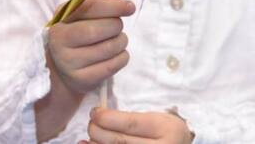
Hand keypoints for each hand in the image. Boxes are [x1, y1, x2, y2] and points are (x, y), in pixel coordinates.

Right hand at [46, 0, 134, 94]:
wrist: (63, 70)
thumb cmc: (77, 35)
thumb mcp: (82, 14)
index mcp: (60, 19)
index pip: (88, 7)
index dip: (112, 6)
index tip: (130, 7)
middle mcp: (59, 40)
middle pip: (99, 29)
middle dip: (117, 25)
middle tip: (118, 27)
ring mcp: (68, 62)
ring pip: (109, 48)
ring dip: (121, 41)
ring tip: (118, 40)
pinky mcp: (81, 80)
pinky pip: (112, 66)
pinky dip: (122, 57)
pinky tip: (117, 55)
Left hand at [79, 108, 193, 143]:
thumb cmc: (165, 132)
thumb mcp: (156, 119)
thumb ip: (132, 119)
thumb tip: (99, 117)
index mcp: (165, 129)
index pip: (130, 124)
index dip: (108, 118)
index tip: (95, 112)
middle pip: (120, 142)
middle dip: (98, 131)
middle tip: (90, 124)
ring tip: (89, 138)